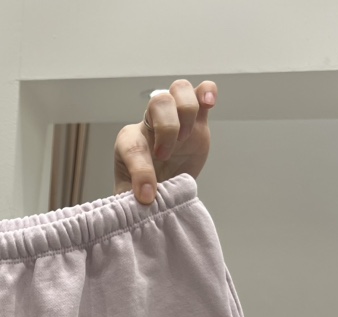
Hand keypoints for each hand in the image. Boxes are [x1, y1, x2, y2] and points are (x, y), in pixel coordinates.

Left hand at [114, 79, 216, 204]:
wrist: (163, 188)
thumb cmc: (144, 190)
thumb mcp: (130, 201)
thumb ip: (129, 202)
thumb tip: (139, 206)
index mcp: (129, 142)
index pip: (133, 147)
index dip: (141, 173)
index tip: (147, 196)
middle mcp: (150, 123)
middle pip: (158, 102)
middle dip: (167, 128)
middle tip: (166, 156)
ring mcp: (175, 117)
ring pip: (179, 90)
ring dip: (186, 112)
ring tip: (185, 138)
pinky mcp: (197, 119)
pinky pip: (202, 90)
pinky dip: (207, 91)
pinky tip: (208, 104)